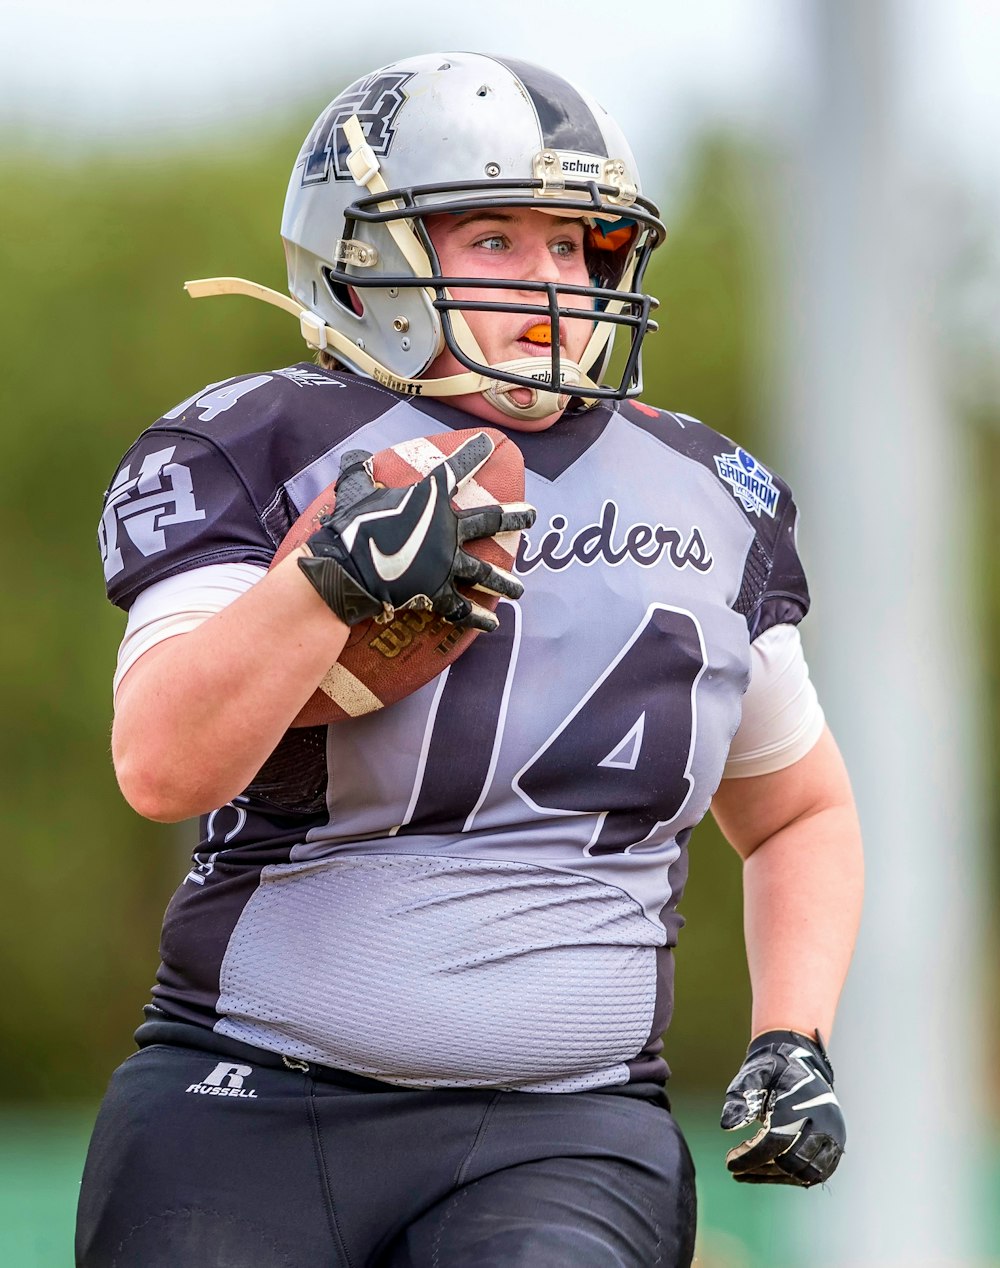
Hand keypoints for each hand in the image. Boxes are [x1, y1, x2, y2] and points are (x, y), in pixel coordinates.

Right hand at [298, 432, 534, 630]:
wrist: (348, 570)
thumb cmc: (350, 528)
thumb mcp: (353, 492)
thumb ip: (358, 473)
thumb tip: (353, 456)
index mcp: (428, 500)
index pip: (454, 470)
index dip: (471, 454)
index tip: (488, 441)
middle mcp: (447, 531)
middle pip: (489, 520)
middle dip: (513, 517)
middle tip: (532, 515)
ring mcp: (447, 564)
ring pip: (485, 573)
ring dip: (505, 582)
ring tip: (520, 590)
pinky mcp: (439, 593)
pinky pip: (463, 609)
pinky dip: (478, 618)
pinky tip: (494, 625)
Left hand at [721, 1029, 844, 1186]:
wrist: (803, 1062)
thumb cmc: (774, 1068)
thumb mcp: (754, 1074)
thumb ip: (741, 1097)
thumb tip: (727, 1125)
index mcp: (800, 1103)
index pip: (775, 1141)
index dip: (751, 1157)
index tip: (730, 1165)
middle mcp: (823, 1122)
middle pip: (791, 1161)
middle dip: (761, 1168)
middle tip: (736, 1169)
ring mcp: (833, 1136)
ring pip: (805, 1173)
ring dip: (775, 1177)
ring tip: (748, 1173)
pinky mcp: (836, 1147)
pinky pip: (815, 1173)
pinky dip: (791, 1177)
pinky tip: (768, 1173)